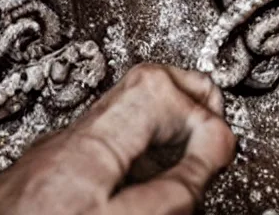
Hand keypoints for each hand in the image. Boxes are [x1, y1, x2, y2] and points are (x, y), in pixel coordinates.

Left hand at [0, 64, 235, 214]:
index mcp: (91, 144)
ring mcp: (64, 152)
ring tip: (197, 150)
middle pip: (144, 85)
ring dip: (169, 125)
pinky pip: (112, 141)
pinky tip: (154, 177)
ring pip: (128, 113)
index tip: (221, 147)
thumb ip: (170, 192)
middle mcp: (75, 138)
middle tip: (216, 129)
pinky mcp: (57, 172)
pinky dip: (144, 150)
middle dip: (188, 99)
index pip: (158, 89)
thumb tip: (210, 154)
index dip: (200, 115)